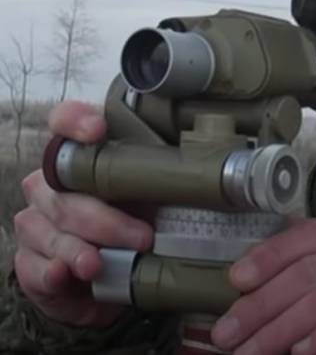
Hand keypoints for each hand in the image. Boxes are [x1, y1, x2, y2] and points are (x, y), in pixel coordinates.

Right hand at [13, 100, 153, 326]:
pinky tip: (62, 274)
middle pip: (63, 191)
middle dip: (104, 218)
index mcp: (81, 157)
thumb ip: (167, 181)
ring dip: (77, 249)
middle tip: (143, 237)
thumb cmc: (139, 223)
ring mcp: (36, 222)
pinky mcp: (30, 262)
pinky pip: (31, 265)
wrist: (115, 278)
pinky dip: (48, 272)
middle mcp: (51, 184)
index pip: (66, 121)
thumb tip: (201, 179)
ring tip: (98, 264)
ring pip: (48, 230)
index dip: (77, 121)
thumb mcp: (158, 198)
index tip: (98, 129)